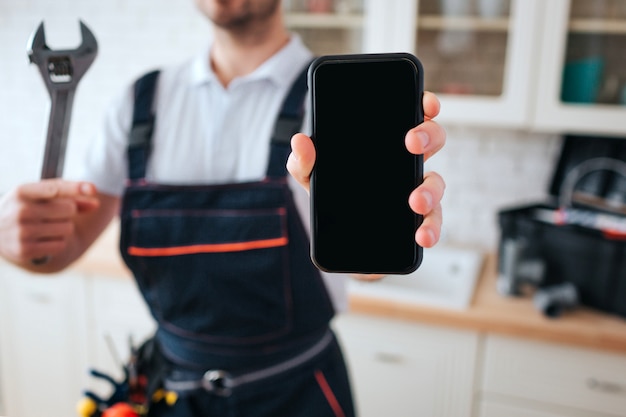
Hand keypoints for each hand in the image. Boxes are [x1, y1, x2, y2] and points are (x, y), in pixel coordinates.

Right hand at [0, 179, 98, 266]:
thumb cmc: (27, 208)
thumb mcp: (41, 196)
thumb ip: (69, 195)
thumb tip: (96, 204)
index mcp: (22, 192)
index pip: (55, 189)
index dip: (76, 188)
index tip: (93, 189)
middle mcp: (20, 211)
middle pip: (69, 209)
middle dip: (68, 212)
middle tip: (51, 214)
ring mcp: (21, 232)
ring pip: (67, 229)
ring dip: (63, 228)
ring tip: (45, 227)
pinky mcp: (24, 251)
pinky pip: (60, 245)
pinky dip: (57, 243)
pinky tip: (42, 239)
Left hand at [287, 91, 445, 248]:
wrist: (333, 231)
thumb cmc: (330, 191)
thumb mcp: (312, 173)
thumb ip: (303, 159)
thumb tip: (300, 141)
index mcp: (388, 143)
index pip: (413, 115)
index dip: (426, 104)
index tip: (427, 104)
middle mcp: (406, 162)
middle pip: (433, 140)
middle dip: (429, 137)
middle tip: (412, 144)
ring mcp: (414, 189)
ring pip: (437, 183)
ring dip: (431, 190)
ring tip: (416, 202)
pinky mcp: (414, 219)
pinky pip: (431, 222)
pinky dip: (431, 229)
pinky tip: (422, 236)